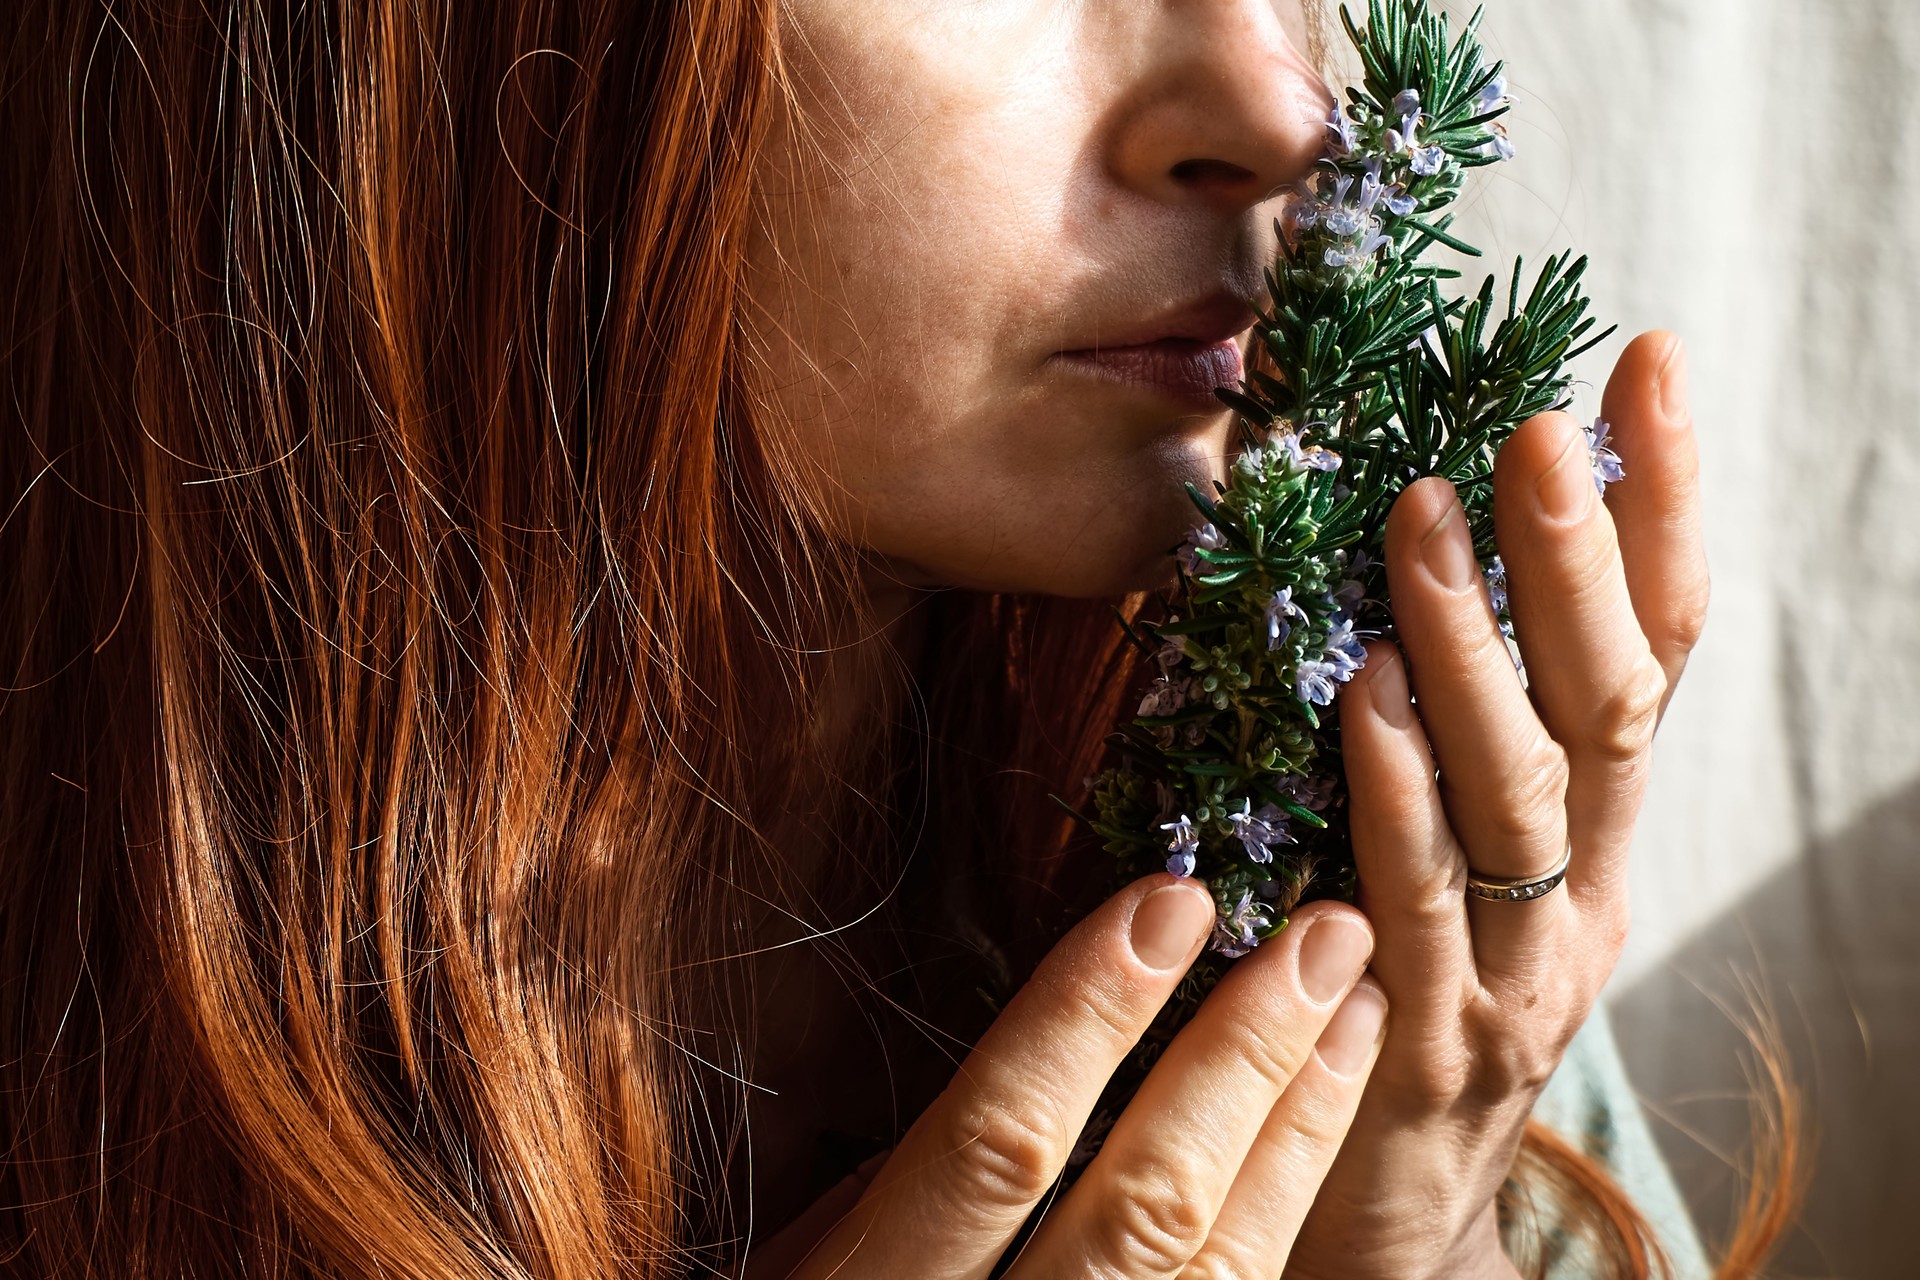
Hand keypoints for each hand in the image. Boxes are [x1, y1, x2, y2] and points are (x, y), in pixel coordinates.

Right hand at [745, 876, 1387, 1279]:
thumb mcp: (803, 1275)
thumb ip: (904, 1194)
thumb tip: (1033, 1057)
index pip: (997, 1143)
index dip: (1087, 1018)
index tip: (1167, 902)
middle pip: (1149, 1203)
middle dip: (1245, 1055)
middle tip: (1323, 932)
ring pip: (1225, 1269)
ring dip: (1301, 1127)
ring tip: (1357, 1009)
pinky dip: (1291, 1214)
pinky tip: (1326, 1131)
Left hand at [1284, 332, 1704, 1278]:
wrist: (1383, 1216)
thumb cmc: (1395, 991)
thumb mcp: (1443, 850)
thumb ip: (1440, 726)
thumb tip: (1409, 545)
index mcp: (1593, 829)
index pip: (1657, 645)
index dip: (1661, 509)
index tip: (1646, 368)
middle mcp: (1583, 890)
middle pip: (1612, 704)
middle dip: (1583, 558)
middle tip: (1534, 427)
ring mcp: (1517, 972)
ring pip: (1525, 796)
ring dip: (1478, 653)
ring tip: (1427, 527)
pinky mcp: (1428, 1049)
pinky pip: (1417, 906)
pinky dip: (1396, 797)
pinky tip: (1364, 701)